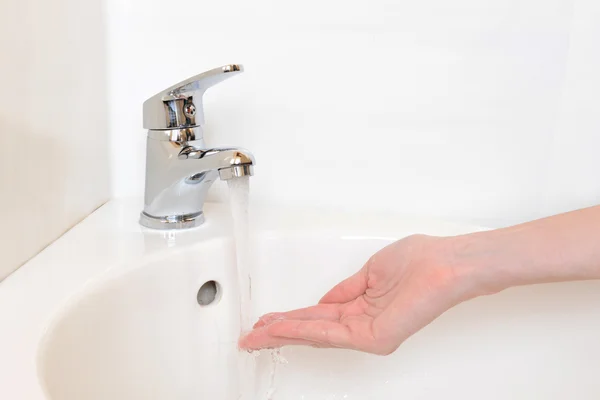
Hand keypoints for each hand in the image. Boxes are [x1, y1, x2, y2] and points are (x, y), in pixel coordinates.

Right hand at [239, 234, 473, 354]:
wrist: (446, 264)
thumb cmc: (420, 261)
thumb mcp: (371, 272)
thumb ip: (345, 291)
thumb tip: (323, 301)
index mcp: (362, 306)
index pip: (319, 315)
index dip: (292, 317)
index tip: (268, 320)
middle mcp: (362, 323)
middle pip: (312, 330)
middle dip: (279, 333)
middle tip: (251, 337)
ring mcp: (368, 333)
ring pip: (316, 334)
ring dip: (283, 334)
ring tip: (257, 336)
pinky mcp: (374, 337)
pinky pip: (330, 333)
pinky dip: (303, 330)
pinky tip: (282, 328)